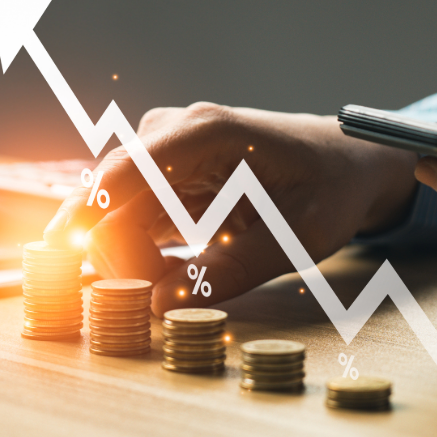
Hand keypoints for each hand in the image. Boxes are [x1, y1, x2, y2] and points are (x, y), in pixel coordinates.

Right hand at [42, 103, 418, 314]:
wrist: (346, 161)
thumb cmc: (329, 187)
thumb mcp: (296, 235)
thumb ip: (232, 268)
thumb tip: (161, 303)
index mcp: (205, 133)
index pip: (126, 173)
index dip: (94, 222)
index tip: (90, 272)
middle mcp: (171, 134)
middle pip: (108, 199)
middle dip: (118, 257)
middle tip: (153, 301)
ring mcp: (160, 153)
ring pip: (109, 213)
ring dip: (126, 259)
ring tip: (171, 286)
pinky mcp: (160, 177)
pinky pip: (125, 219)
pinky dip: (136, 254)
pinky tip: (164, 275)